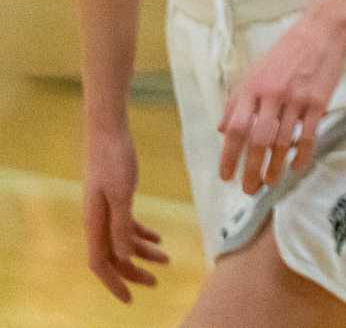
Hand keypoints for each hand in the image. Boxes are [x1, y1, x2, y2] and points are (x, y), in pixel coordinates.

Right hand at [82, 129, 168, 301]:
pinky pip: (126, 225)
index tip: (130, 298)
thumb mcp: (121, 194)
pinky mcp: (115, 198)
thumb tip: (123, 257)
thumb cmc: (114, 160)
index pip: (101, 263)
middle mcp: (97, 221)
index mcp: (94, 223)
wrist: (109, 133)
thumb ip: (121, 226)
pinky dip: (141, 234)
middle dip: (133, 272)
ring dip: (142, 253)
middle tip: (156, 281)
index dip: (114, 282)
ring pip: (122, 241)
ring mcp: (105, 210)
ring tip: (167, 260)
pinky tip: (159, 238)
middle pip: (113, 256)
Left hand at [218, 12, 345, 195]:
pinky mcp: (318, 102)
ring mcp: (296, 99)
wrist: (321, 32)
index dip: (228, 156)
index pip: (235, 129)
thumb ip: (236, 101)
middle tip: (248, 188)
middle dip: (251, 170)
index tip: (226, 175)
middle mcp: (272, 95)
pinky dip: (303, 155)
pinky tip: (297, 166)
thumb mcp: (254, 72)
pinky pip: (309, 135)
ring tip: (271, 181)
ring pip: (283, 142)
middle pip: (258, 142)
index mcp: (252, 88)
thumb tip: (222, 129)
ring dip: (275, 167)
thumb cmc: (287, 52)